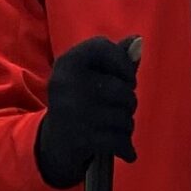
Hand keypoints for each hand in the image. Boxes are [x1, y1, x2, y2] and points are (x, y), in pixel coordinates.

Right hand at [34, 36, 139, 187]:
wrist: (53, 143)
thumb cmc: (80, 101)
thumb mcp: (91, 75)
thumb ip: (115, 57)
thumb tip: (138, 40)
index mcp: (67, 62)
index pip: (104, 47)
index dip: (124, 64)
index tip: (128, 79)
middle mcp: (66, 83)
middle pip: (123, 89)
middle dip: (129, 102)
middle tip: (119, 109)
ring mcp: (73, 111)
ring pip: (124, 117)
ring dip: (127, 125)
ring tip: (116, 127)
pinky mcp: (80, 138)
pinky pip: (119, 140)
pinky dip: (126, 147)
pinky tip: (124, 149)